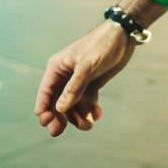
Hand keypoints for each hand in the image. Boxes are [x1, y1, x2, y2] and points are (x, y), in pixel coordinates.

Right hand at [34, 21, 135, 136]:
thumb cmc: (102, 45)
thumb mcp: (88, 65)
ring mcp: (79, 80)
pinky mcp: (91, 83)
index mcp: (58, 67)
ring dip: (78, 117)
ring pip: (72, 105)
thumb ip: (75, 87)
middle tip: (58, 131)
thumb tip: (60, 108)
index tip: (47, 123)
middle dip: (58, 117)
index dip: (44, 108)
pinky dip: (90, 110)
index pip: (45, 92)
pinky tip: (97, 115)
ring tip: (89, 124)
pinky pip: (86, 102)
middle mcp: (65, 75)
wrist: (124, 35)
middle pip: (56, 102)